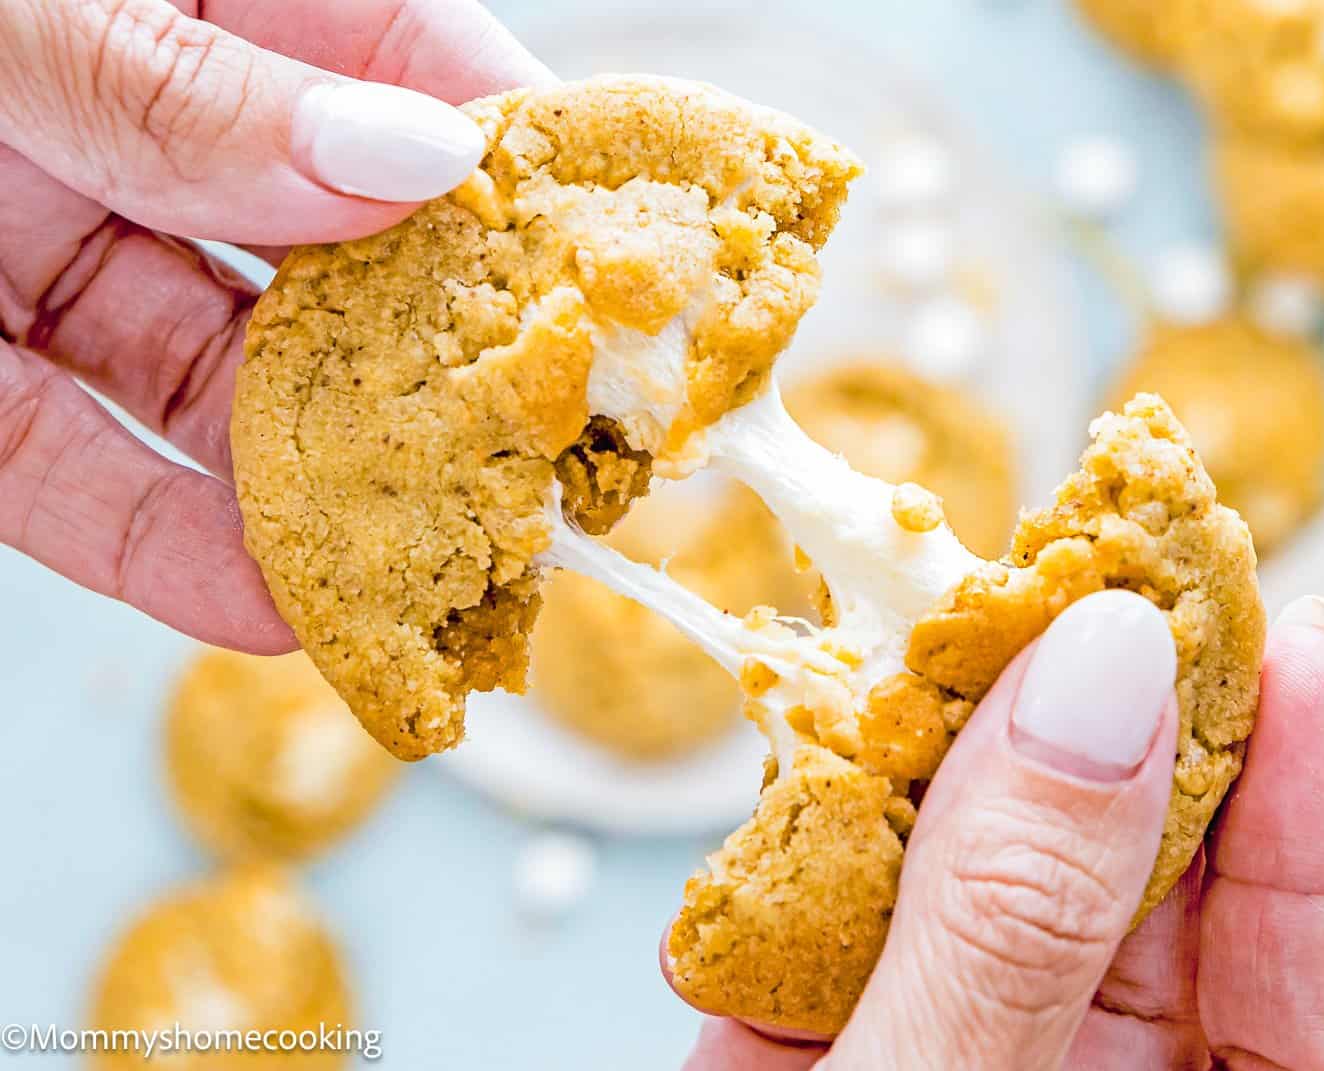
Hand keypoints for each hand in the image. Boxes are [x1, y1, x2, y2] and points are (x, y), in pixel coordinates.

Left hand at [0, 0, 549, 650]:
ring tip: (430, 561)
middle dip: (438, 357)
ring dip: (325, 488)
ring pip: (222, 391)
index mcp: (181, 3)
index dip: (505, 161)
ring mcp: (52, 261)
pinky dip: (169, 550)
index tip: (602, 254)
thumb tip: (418, 161)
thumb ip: (200, 96)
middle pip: (332, 259)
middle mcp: (134, 140)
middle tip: (544, 449)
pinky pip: (83, 476)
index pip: (391, 68)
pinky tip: (270, 609)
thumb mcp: (26, 18)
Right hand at [676, 593, 1323, 1069]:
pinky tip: (819, 748)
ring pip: (982, 888)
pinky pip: (847, 925)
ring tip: (948, 636)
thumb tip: (1098, 681)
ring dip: (948, 763)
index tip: (1279, 636)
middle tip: (1085, 582)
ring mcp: (960, 1066)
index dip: (1306, 801)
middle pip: (1136, 901)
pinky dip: (824, 836)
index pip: (1306, 981)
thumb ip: (1013, 931)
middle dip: (1104, 736)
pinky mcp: (829, 1059)